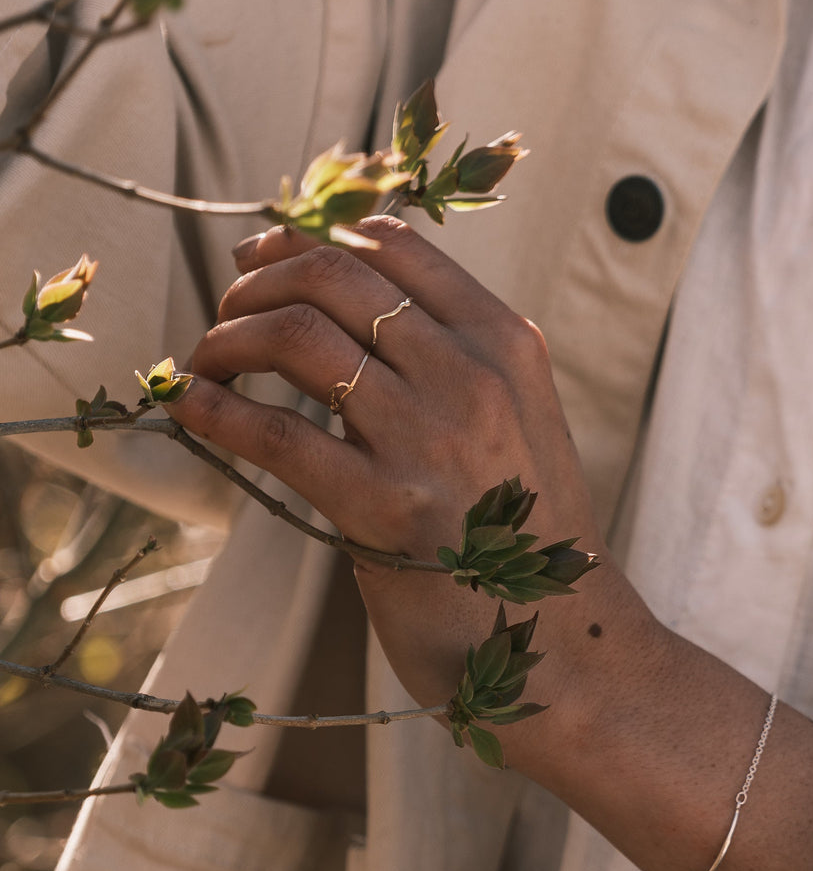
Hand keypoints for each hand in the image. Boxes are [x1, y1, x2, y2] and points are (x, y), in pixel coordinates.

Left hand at [167, 217, 610, 709]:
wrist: (563, 635)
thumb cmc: (528, 527)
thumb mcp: (519, 417)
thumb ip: (453, 361)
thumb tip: (344, 317)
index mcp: (506, 342)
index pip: (394, 244)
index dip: (310, 234)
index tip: (265, 254)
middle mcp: (472, 374)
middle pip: (334, 274)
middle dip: (259, 279)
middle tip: (230, 309)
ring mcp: (430, 437)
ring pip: (297, 336)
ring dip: (230, 337)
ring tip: (211, 361)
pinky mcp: (384, 507)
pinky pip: (276, 433)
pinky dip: (217, 409)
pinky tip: (192, 406)